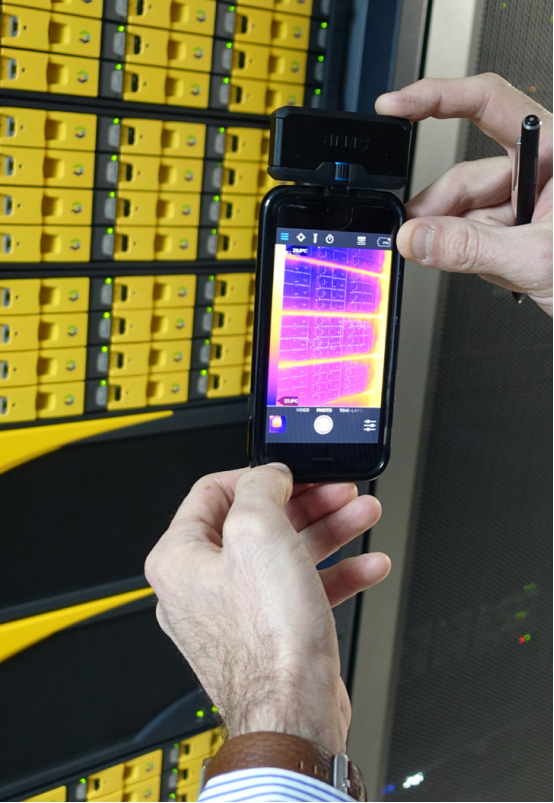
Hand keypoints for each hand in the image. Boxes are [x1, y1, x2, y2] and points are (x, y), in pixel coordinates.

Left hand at [145, 465, 388, 755]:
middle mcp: (201, 586)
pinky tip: (366, 564)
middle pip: (257, 522)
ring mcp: (236, 612)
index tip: (291, 473)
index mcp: (180, 558)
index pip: (213, 492)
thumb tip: (267, 475)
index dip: (257, 476)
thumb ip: (259, 487)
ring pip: (284, 553)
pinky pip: (301, 589)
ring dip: (328, 531)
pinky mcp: (269, 633)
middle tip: (337, 491)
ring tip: (362, 515)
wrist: (295, 715)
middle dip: (306, 503)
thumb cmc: (267, 641)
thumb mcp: (259, 533)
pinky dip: (334, 572)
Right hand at [376, 73, 552, 316]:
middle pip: (464, 174)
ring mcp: (525, 203)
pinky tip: (472, 264)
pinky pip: (471, 234)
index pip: (487, 103)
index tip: (396, 106)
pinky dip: (461, 252)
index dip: (436, 98)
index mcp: (553, 150)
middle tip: (412, 233)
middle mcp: (538, 170)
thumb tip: (417, 237)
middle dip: (435, 207)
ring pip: (463, 210)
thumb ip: (471, 248)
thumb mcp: (537, 259)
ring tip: (443, 257)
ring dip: (448, 236)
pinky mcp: (515, 232)